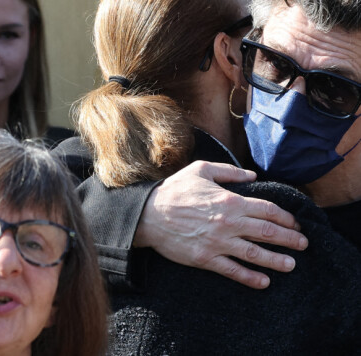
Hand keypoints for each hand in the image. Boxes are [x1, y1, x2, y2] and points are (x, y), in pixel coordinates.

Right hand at [133, 161, 307, 288]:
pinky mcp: (206, 258)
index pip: (267, 211)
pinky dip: (251, 278)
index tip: (294, 223)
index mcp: (229, 200)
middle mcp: (228, 223)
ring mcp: (218, 243)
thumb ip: (229, 172)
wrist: (149, 213)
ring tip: (291, 265)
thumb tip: (252, 176)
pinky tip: (264, 282)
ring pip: (255, 254)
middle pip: (267, 233)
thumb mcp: (201, 170)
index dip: (285, 218)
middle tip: (303, 244)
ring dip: (277, 261)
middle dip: (289, 240)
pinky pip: (233, 271)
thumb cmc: (175, 189)